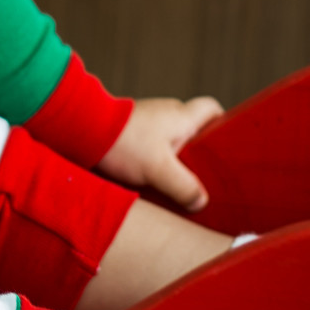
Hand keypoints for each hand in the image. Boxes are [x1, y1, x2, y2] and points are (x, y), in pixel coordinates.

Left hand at [96, 95, 223, 211]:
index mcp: (182, 116)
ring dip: (175, 157)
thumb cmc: (124, 143)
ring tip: (177, 182)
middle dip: (200, 150)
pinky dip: (157, 158)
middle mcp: (167, 113)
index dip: (223, 123)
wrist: (82, 130)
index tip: (226, 145)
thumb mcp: (159, 170)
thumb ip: (184, 187)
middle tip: (204, 175)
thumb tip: (200, 201)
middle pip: (194, 128)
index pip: (212, 109)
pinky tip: (153, 179)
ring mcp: (148, 120)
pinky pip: (154, 144)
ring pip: (172, 138)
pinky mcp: (132, 130)